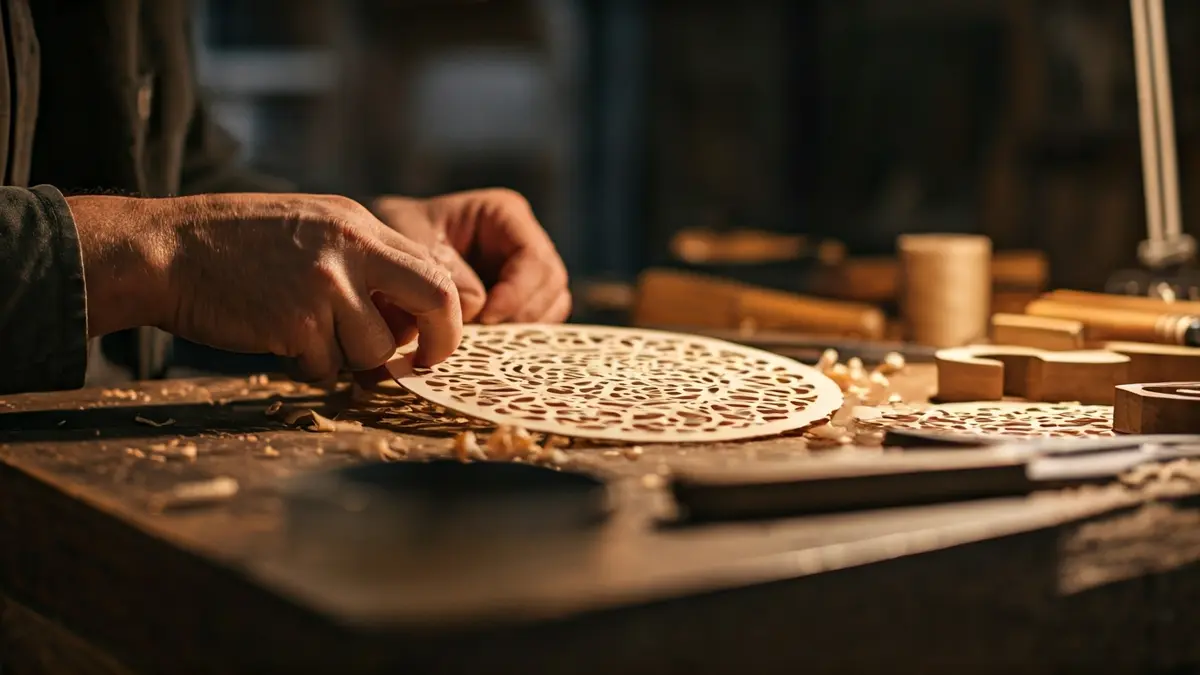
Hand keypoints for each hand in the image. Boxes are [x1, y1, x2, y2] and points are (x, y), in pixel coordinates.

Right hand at [68, 193, 461, 381]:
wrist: (166, 251)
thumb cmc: (236, 245)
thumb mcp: (311, 226)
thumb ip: (362, 259)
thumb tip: (407, 315)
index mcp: (358, 225)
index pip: (433, 269)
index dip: (444, 313)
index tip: (432, 339)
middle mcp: (350, 249)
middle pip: (435, 300)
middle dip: (436, 342)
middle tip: (420, 363)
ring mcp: (325, 286)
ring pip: (375, 350)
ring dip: (349, 360)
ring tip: (311, 339)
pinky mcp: (297, 324)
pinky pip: (328, 368)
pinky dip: (310, 368)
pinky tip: (278, 339)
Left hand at [372, 189, 569, 323]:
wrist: (380, 252)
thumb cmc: (395, 234)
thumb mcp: (410, 239)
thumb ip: (444, 269)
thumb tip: (477, 306)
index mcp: (504, 214)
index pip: (534, 257)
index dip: (517, 292)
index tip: (485, 317)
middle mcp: (523, 240)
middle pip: (552, 283)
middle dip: (522, 314)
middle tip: (485, 335)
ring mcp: (525, 271)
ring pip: (553, 304)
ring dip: (524, 328)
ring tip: (485, 340)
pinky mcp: (519, 298)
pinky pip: (538, 321)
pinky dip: (519, 335)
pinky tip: (487, 342)